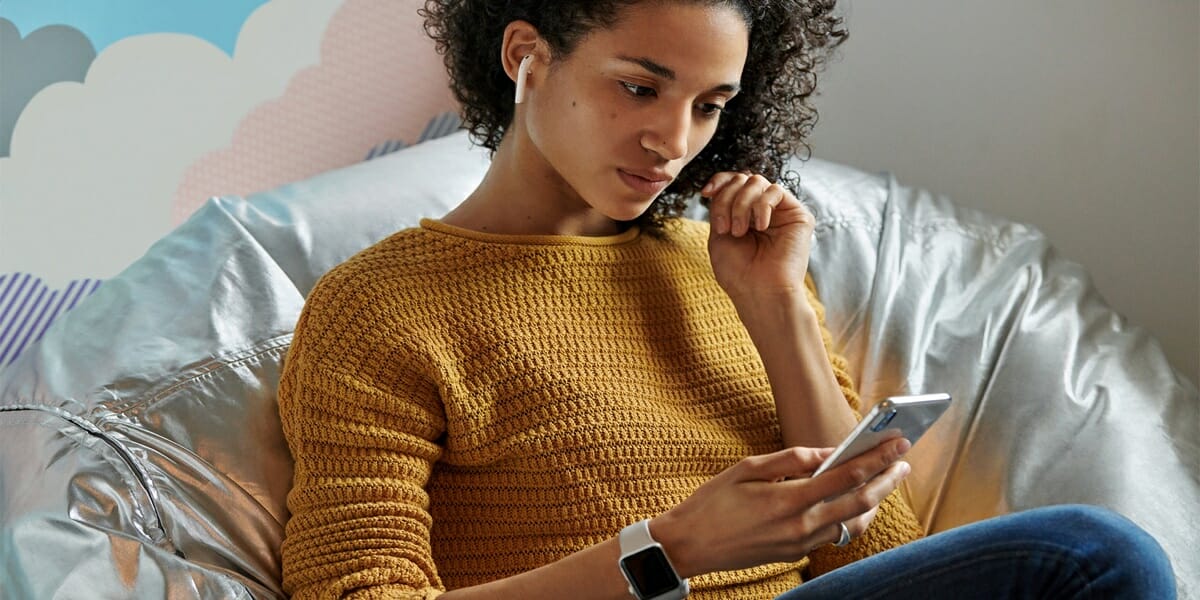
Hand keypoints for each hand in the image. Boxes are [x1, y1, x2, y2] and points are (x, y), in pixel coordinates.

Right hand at [649, 438, 910, 577]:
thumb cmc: (713, 503)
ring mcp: (800, 544)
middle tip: (903, 462)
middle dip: (887, 480)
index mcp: (789, 500)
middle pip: (860, 502)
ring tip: (886, 481)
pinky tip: (855, 501)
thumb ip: (791, 459)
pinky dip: (852, 516)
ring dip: (874, 501)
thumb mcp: (747, 469)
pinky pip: (835, 534)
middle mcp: (801, 526)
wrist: (691, 545)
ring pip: (853, 523)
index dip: (877, 458)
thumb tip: (826, 452)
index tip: (897, 444)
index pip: (846, 476)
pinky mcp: (796, 553)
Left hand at [703, 172, 815, 300]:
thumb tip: (723, 183)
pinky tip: (761, 227)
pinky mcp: (798, 215)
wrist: (760, 292)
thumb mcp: (718, 235)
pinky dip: (762, 206)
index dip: (719, 181)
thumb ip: (720, 206)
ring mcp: (781, 212)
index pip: (733, 182)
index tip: (705, 192)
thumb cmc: (738, 272)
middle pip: (741, 179)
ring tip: (740, 232)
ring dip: (741, 205)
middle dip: (727, 199)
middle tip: (726, 228)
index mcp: (744, 214)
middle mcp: (762, 211)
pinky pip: (776, 191)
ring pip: (756, 181)